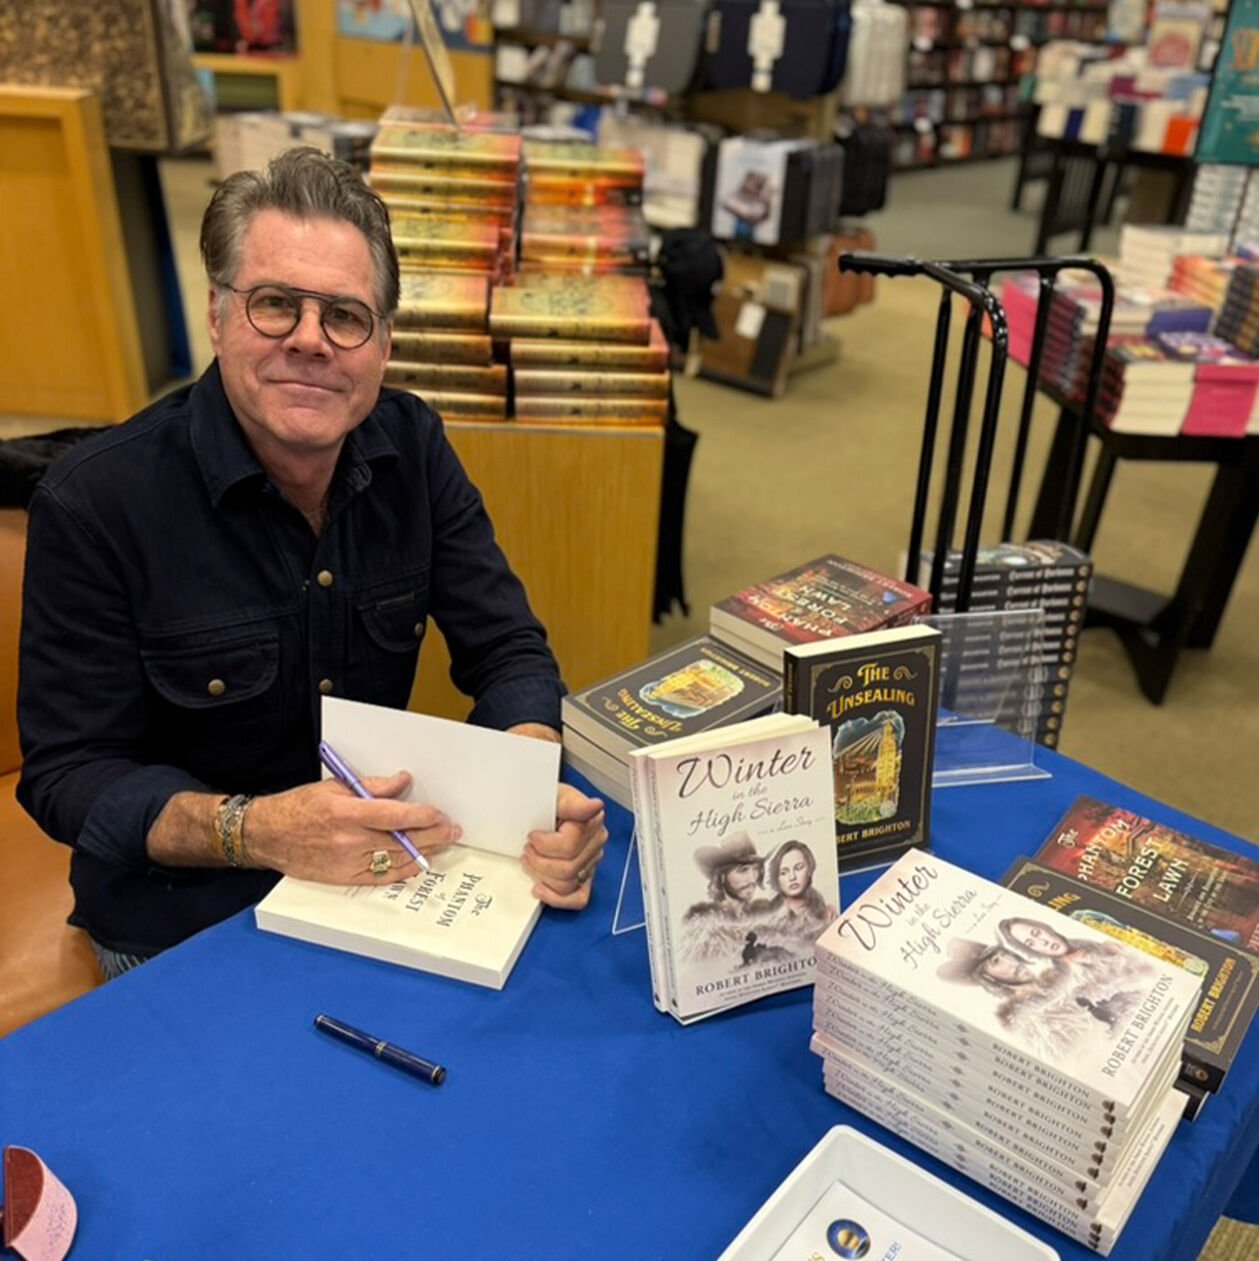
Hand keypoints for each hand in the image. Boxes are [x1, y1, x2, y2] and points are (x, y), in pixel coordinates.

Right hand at [246, 772, 459, 884]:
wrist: (267, 835)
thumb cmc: (299, 807)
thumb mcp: (335, 786)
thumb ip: (373, 786)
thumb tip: (403, 782)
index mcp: (346, 812)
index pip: (394, 816)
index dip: (421, 816)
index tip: (438, 814)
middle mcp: (348, 840)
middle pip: (401, 840)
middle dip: (432, 835)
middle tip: (451, 830)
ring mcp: (346, 862)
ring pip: (395, 860)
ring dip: (422, 853)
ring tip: (441, 844)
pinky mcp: (343, 878)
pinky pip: (380, 877)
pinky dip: (401, 871)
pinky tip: (417, 864)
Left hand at [523, 782, 606, 909]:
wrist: (546, 805)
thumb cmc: (548, 800)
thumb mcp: (554, 794)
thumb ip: (573, 804)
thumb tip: (594, 806)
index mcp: (592, 820)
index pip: (570, 845)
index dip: (545, 844)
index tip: (532, 835)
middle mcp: (595, 841)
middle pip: (567, 868)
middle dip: (539, 860)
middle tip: (528, 848)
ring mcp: (591, 860)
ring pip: (568, 884)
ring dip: (542, 875)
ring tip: (531, 861)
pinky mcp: (585, 876)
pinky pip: (578, 898)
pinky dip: (557, 898)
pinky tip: (541, 888)